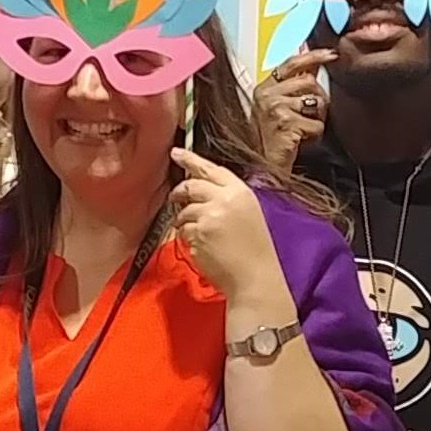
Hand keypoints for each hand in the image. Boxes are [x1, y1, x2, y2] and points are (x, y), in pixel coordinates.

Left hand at [169, 148, 276, 299]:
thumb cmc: (254, 251)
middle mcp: (224, 199)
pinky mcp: (197, 233)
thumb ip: (226, 198)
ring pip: (184, 210)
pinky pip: (182, 230)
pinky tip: (203, 247)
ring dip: (185, 221)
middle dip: (180, 191)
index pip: (211, 169)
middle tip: (175, 197)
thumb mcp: (248, 214)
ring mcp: (208, 216)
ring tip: (201, 235)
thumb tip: (200, 191)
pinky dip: (187, 238)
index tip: (177, 152)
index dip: (191, 159)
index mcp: (240, 192)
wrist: (254, 278)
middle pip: (191, 185)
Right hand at [252, 50, 336, 171]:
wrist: (264, 168)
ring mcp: (274, 108)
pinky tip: (301, 141)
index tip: (330, 54)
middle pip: (309, 82)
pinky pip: (316, 124)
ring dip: (317, 119)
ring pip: (316, 102)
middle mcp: (266, 94)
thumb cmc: (273, 141)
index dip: (313, 56)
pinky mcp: (285, 122)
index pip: (291, 63)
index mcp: (264, 88)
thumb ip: (294, 85)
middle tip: (310, 117)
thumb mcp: (279, 108)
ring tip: (303, 130)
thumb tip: (313, 64)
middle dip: (318, 99)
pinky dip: (314, 135)